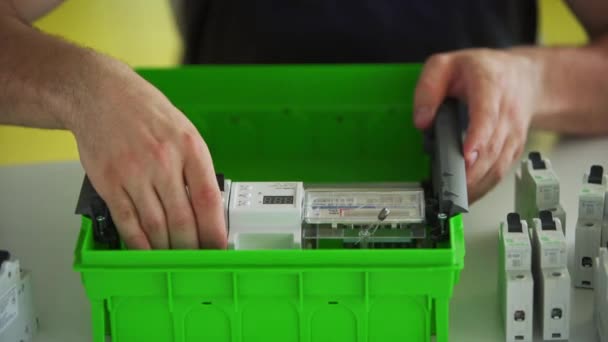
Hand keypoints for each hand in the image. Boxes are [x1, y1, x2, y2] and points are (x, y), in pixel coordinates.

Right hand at [67, 56, 226, 248]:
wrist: (99, 95)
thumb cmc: (145, 112)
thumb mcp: (183, 131)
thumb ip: (195, 167)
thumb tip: (207, 207)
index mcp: (189, 146)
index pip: (208, 198)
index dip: (215, 229)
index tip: (219, 247)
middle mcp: (163, 160)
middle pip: (183, 218)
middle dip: (192, 247)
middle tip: (197, 260)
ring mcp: (134, 173)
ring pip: (156, 225)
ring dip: (167, 249)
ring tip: (175, 260)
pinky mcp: (109, 182)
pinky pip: (127, 222)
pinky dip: (138, 243)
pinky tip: (147, 252)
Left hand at [413, 48, 541, 202]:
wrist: (523, 77)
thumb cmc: (481, 71)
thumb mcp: (445, 64)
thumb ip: (428, 88)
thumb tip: (422, 121)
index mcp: (489, 86)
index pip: (487, 115)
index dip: (478, 138)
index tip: (467, 156)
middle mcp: (506, 111)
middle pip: (492, 147)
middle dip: (472, 172)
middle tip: (451, 189)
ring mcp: (514, 132)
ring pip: (499, 164)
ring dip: (478, 184)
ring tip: (455, 199)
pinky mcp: (514, 148)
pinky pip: (502, 171)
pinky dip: (485, 186)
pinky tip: (468, 195)